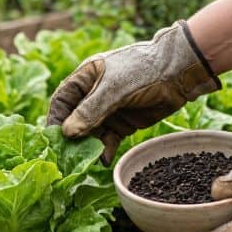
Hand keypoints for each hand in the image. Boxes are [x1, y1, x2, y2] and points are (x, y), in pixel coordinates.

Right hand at [46, 20, 219, 162]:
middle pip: (74, 121)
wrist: (179, 72)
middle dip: (71, 139)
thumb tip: (67, 132)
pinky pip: (108, 140)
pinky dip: (105, 150)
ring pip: (91, 133)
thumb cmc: (143, 70)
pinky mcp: (123, 123)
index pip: (62, 101)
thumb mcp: (114, 89)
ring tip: (87, 162)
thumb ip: (91, 110)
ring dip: (88, 147)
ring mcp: (108, 110)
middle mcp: (93, 95)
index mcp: (85, 78)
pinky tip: (104, 160)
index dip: (56, 120)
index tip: (52, 140)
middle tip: (66, 157)